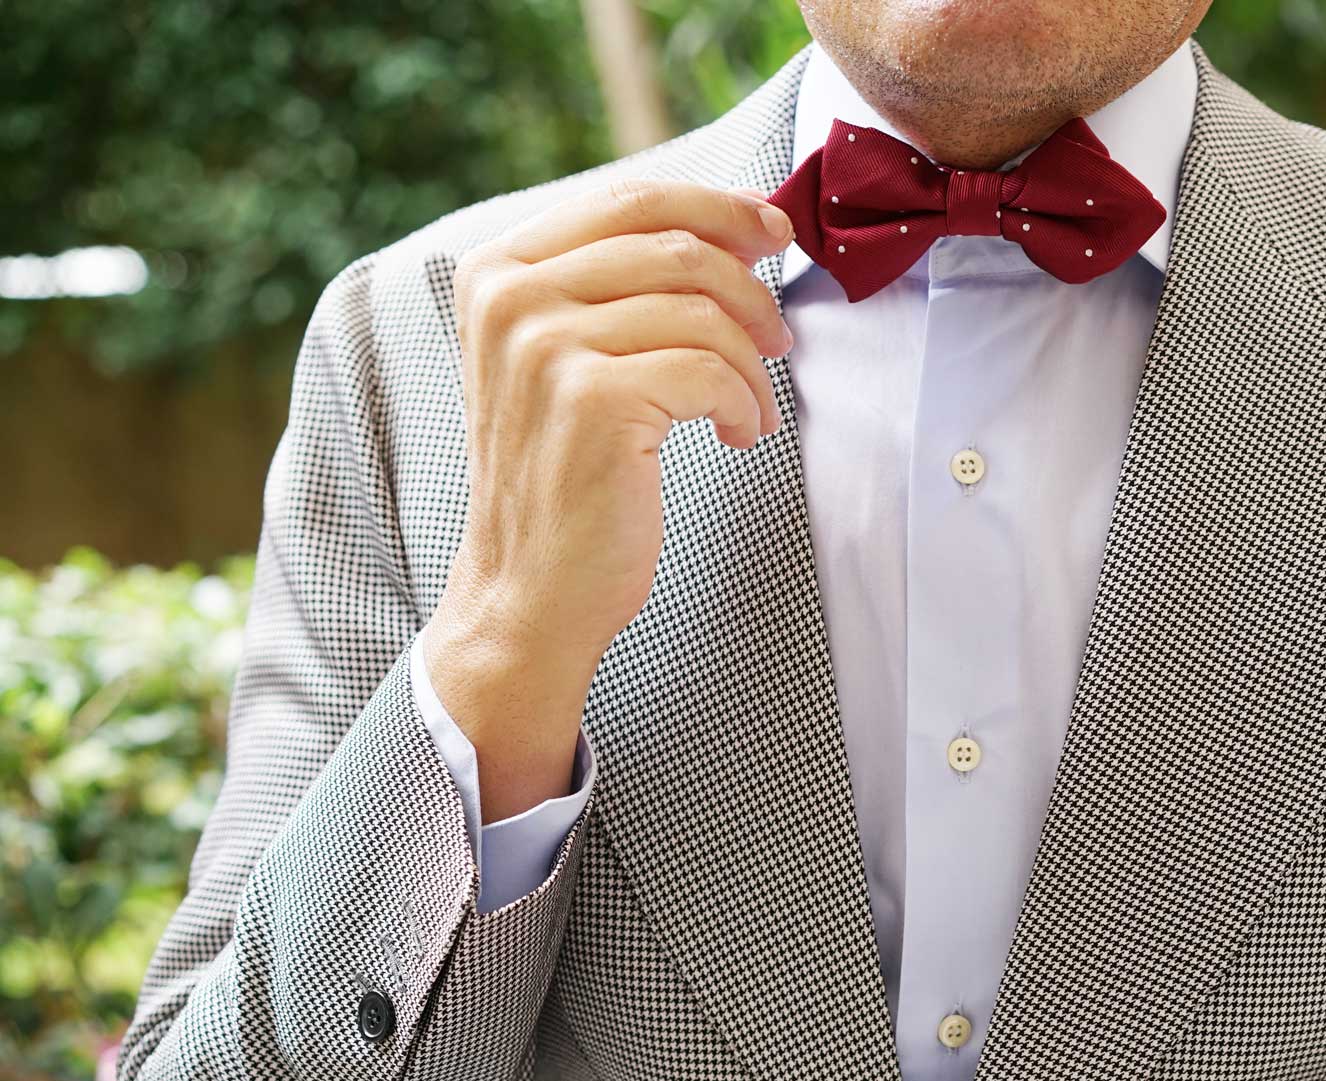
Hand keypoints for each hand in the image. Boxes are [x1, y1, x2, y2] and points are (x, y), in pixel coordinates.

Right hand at [425, 178, 794, 818]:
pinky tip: (738, 436)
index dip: (720, 207)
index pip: (632, 199)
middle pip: (678, 247)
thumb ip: (624, 284)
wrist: (529, 589)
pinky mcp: (592, 401)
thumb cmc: (566, 473)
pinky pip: (711, 371)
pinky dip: (743, 404)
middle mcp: (510, 297)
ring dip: (751, 363)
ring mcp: (545, 347)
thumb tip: (744, 221)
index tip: (774, 233)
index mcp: (498, 270)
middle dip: (751, 292)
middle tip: (779, 341)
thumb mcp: (569, 357)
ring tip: (751, 407)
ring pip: (703, 311)